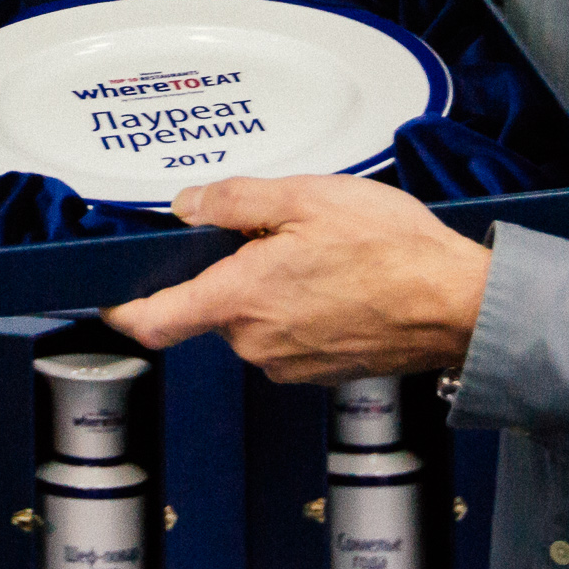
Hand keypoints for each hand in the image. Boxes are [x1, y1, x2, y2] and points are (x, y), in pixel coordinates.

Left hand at [103, 174, 489, 382]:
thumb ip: (234, 201)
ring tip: (324, 254)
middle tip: (279, 233)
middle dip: (233, 269)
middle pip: (213, 306)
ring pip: (255, 318)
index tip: (109, 296)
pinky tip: (340, 280)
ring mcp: (289, 364)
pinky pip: (290, 333)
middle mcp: (256, 343)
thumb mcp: (305, 197)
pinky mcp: (320, 371)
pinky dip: (302, 306)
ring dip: (272, 287)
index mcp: (240, 300)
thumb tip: (188, 205)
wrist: (458, 304)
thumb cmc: (392, 251)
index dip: (122, 308)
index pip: (153, 321)